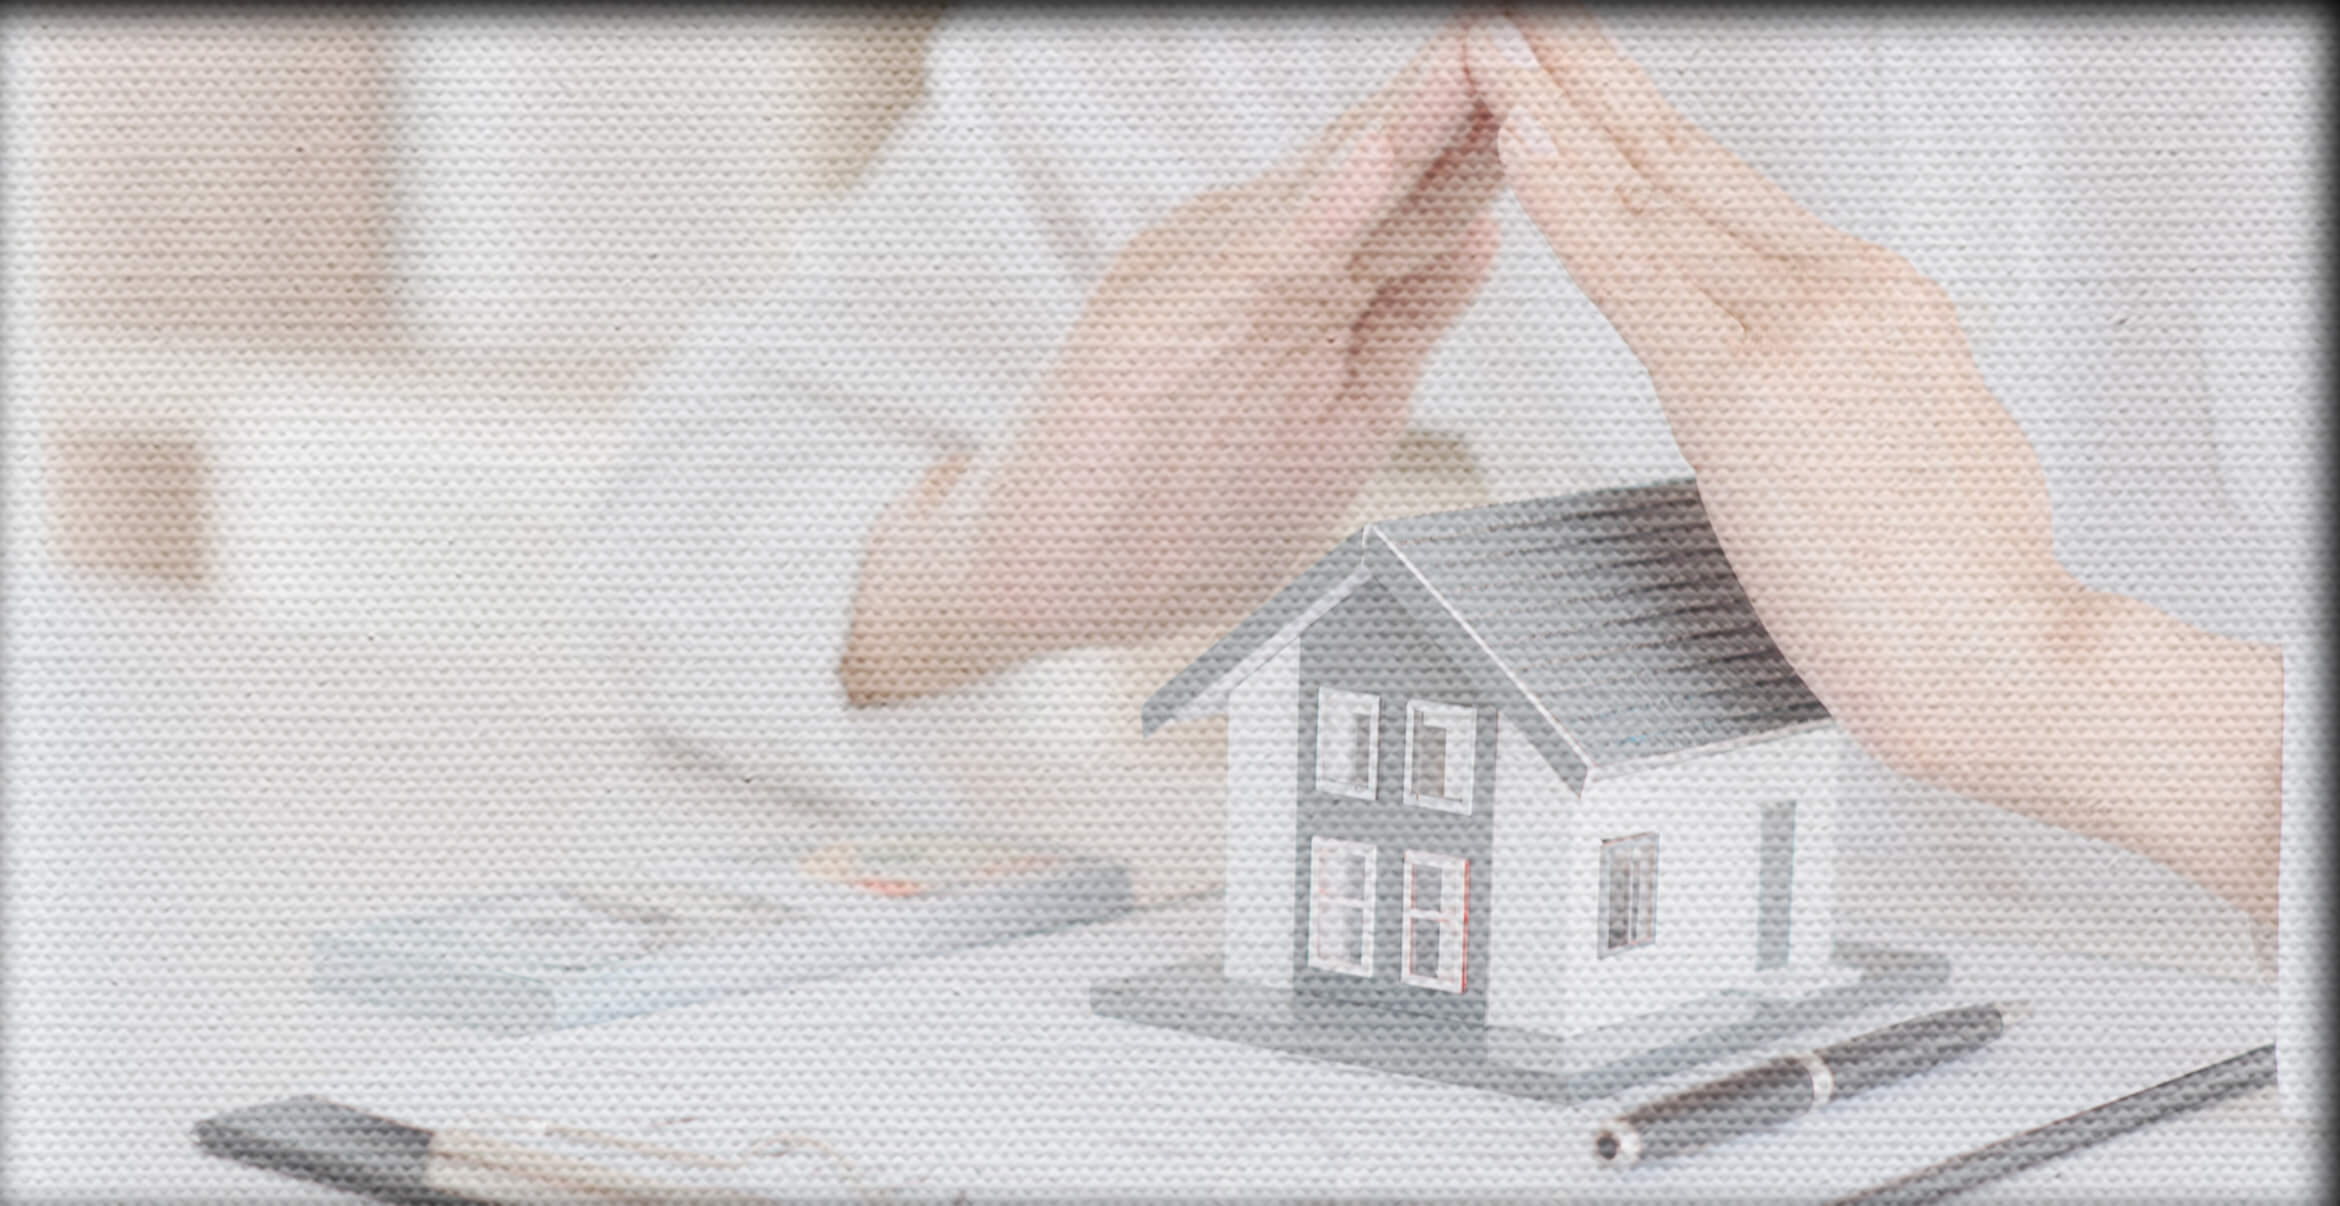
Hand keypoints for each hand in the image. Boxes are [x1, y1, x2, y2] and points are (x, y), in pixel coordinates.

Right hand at [846, 26, 1501, 701]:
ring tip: (1477, 52)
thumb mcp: (1349, 404)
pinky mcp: (1156, 314)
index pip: (1425, 184)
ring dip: (1411, 116)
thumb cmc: (1195, 507)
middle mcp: (1261, 250)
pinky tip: (1378, 161)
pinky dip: (1323, 204)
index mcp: (1313, 273)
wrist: (1066, 581)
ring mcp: (1206, 271)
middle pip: (1385, 157)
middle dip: (1464, 93)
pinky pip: (1257, 253)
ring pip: (1330, 182)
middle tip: (1534, 27)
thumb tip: (1490, 232)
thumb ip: (1409, 316)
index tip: (1565, 80)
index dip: (1497, 132)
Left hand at [1467, 11, 2278, 922]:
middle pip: (1680, 159)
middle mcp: (1838, 286)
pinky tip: (1519, 138)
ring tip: (1495, 42)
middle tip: (1524, 17)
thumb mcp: (1928, 439)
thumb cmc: (1964, 580)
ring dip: (1554, 109)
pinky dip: (1567, 195)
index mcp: (1873, 295)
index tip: (1585, 78)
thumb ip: (1863, 386)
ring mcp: (1795, 326)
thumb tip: (1837, 383)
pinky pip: (1632, 272)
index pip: (1723, 190)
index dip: (1637, 125)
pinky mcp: (1745, 389)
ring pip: (1647, 195)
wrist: (2003, 655)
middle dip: (1589, 81)